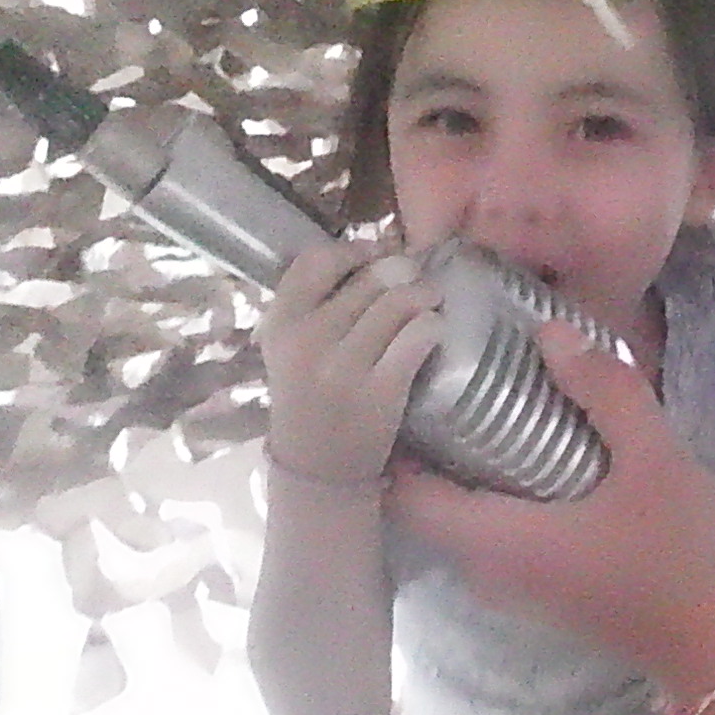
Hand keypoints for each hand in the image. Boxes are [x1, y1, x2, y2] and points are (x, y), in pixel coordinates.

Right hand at [257, 243, 439, 485]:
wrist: (317, 464)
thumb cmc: (307, 396)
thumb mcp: (288, 347)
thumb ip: (313, 303)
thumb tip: (371, 254)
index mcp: (281, 323)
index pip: (316, 261)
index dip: (354, 250)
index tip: (374, 255)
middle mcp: (310, 340)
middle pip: (370, 278)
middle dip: (401, 272)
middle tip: (414, 279)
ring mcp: (346, 366)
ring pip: (400, 301)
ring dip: (424, 294)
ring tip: (429, 300)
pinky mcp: (383, 389)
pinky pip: (420, 335)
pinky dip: (433, 325)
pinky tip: (433, 330)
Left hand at [385, 324, 714, 698]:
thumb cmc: (682, 558)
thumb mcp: (655, 459)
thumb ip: (605, 392)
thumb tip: (548, 331)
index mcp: (497, 540)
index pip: (403, 494)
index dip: (397, 436)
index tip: (414, 381)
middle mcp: (487, 572)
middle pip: (425, 505)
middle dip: (431, 442)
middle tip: (450, 377)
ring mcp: (512, 590)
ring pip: (460, 521)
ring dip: (466, 468)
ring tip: (489, 403)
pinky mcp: (539, 593)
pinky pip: (491, 535)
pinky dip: (496, 494)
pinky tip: (533, 453)